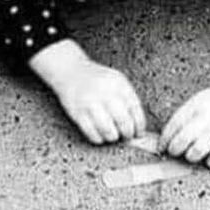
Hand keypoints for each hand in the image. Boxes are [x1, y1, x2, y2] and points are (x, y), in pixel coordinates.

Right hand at [29, 39, 146, 144]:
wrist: (70, 71)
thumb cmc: (97, 79)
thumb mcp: (117, 81)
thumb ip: (128, 99)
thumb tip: (138, 125)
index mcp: (119, 84)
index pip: (136, 110)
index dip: (139, 125)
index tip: (139, 132)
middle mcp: (105, 93)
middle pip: (124, 122)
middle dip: (128, 133)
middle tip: (127, 135)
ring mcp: (90, 103)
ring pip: (108, 131)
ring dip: (113, 137)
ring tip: (112, 134)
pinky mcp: (78, 113)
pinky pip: (92, 133)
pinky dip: (98, 138)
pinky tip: (100, 135)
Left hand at [161, 69, 209, 167]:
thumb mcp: (198, 100)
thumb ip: (184, 115)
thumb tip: (168, 136)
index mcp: (194, 107)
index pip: (172, 127)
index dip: (164, 140)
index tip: (161, 147)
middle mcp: (205, 119)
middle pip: (181, 141)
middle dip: (174, 150)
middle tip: (175, 152)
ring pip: (196, 153)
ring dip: (190, 157)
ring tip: (193, 154)